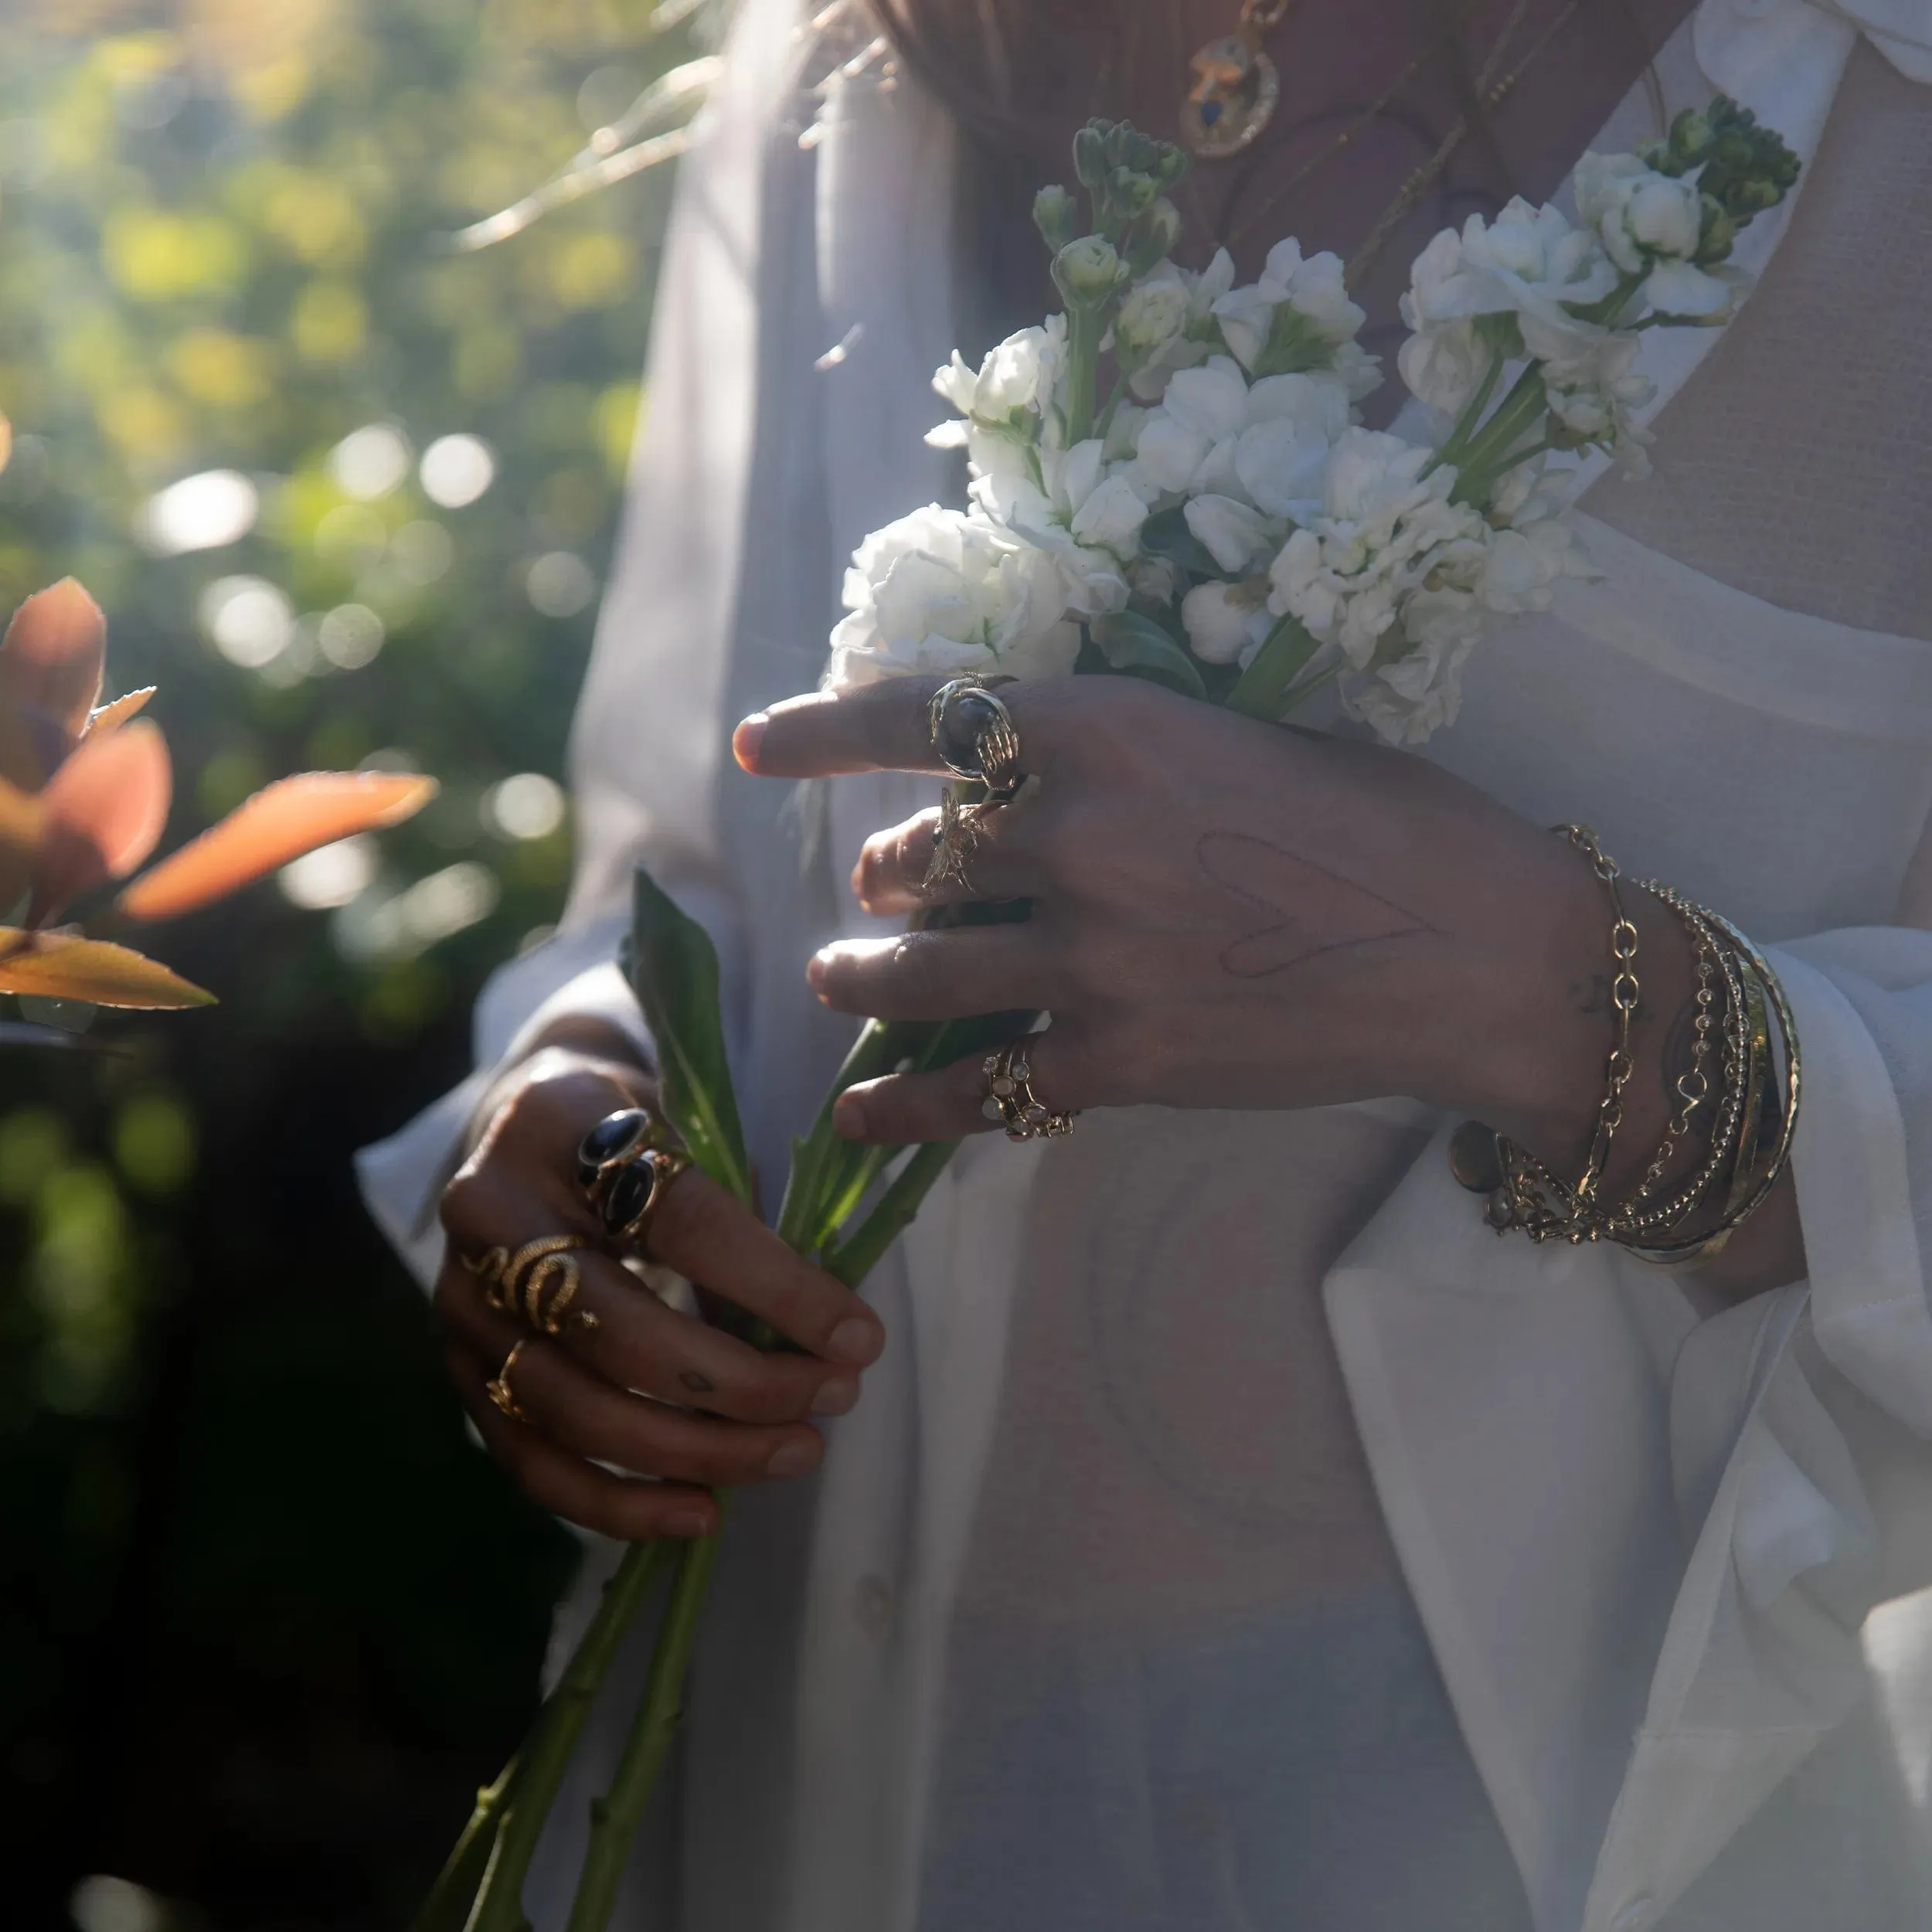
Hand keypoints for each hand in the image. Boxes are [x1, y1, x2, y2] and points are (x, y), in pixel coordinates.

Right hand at [435, 1048, 884, 1540]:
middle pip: (621, 1332)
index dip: (777, 1288)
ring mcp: (465, 1303)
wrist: (517, 1120)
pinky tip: (700, 1512)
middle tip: (833, 1400)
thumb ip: (741, 1216)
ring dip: (698, 1452)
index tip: (858, 1338)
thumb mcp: (683, 1127)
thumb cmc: (627, 1126)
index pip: (683, 1223)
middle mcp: (491, 1218)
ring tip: (792, 1453)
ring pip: (578, 1411)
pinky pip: (532, 1461)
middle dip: (743, 1385)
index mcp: (562, 1129)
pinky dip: (618, 1504)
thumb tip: (826, 1333)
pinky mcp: (460, 1370)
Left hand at [736, 676, 1692, 1178]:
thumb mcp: (1248, 738)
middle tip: (886, 888)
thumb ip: (1129, 754)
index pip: (923, 718)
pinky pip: (977, 1086)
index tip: (756, 747)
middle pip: (916, 858)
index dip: (822, 730)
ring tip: (843, 979)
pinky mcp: (1122, 1060)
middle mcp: (1079, 834)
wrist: (1484, 953)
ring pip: (916, 971)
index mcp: (1109, 726)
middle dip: (887, 874)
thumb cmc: (1389, 824)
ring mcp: (1093, 957)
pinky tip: (859, 1111)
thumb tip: (1034, 771)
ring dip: (864, 976)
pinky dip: (905, 1103)